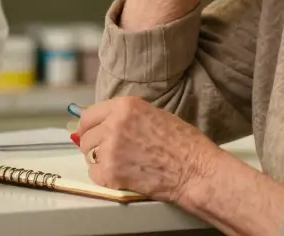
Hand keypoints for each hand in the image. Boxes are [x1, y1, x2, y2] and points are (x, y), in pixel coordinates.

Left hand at [76, 96, 216, 202]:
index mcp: (125, 106)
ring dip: (99, 160)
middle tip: (107, 153)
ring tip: (119, 164)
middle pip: (86, 137)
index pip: (89, 115)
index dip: (87, 127)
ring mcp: (111, 149)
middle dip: (93, 145)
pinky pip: (94, 174)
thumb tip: (105, 123)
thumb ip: (126, 117)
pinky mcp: (111, 172)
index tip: (88, 134)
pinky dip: (103, 177)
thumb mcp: (153, 114)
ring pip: (89, 155)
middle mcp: (114, 124)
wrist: (196, 171)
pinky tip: (120, 176)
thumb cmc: (184, 144)